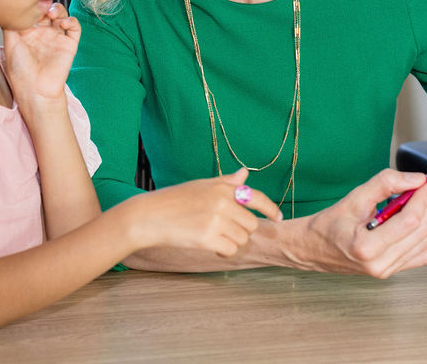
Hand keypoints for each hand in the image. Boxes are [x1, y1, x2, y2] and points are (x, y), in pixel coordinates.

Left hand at [3, 2, 79, 103]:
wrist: (35, 89)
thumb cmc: (20, 70)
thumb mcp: (10, 43)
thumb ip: (10, 24)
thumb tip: (9, 6)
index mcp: (29, 32)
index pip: (33, 10)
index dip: (32, 3)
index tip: (29, 1)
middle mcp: (43, 33)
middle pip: (47, 9)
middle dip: (45, 4)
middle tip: (41, 5)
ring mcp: (56, 37)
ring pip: (61, 15)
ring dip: (58, 9)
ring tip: (51, 14)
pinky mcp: (69, 44)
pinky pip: (75, 27)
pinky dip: (71, 21)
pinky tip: (62, 23)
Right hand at [123, 168, 282, 256]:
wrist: (148, 216)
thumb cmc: (173, 200)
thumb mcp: (200, 186)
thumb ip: (225, 183)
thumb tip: (244, 174)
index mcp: (222, 187)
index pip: (255, 197)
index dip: (270, 208)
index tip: (278, 217)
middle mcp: (222, 202)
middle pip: (251, 224)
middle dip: (241, 230)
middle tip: (223, 230)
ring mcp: (216, 220)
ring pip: (241, 239)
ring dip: (231, 241)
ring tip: (212, 236)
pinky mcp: (208, 238)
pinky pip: (230, 250)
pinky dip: (223, 252)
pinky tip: (210, 247)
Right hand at [296, 169, 426, 276]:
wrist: (315, 247)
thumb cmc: (329, 225)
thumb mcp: (354, 197)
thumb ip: (385, 184)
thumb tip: (415, 179)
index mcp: (367, 247)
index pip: (409, 221)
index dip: (424, 199)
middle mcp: (380, 264)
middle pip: (421, 232)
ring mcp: (388, 270)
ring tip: (426, 201)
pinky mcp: (393, 270)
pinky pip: (424, 256)